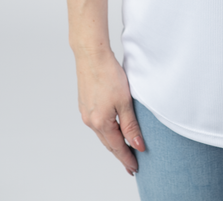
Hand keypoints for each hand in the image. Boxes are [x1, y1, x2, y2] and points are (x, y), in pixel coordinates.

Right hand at [75, 48, 144, 175]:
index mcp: (100, 122)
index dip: (127, 158)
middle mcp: (90, 121)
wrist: (92, 55)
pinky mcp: (85, 104)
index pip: (117, 147)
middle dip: (120, 154)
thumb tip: (137, 145)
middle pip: (108, 143)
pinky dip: (107, 130)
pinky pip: (98, 124)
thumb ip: (131, 125)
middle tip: (131, 164)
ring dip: (114, 142)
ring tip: (125, 148)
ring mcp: (86, 112)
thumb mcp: (124, 101)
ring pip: (102, 133)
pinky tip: (113, 129)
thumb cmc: (108, 74)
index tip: (135, 168)